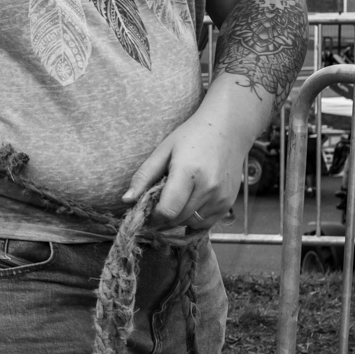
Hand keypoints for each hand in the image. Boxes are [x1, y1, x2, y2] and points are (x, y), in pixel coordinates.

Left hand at [122, 106, 247, 229]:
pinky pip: (206, 223)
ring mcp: (221, 198)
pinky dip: (195, 217)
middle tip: (163, 195)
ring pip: (191, 223)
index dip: (153, 213)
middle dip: (165, 213)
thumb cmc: (191, 136)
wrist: (228, 129)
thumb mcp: (163, 151)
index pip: (167, 211)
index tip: (149, 204)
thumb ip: (143, 177)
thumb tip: (126, 201)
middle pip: (177, 219)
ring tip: (180, 194)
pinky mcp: (228, 203)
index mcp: (188, 173)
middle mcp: (208, 188)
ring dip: (180, 216)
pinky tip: (192, 199)